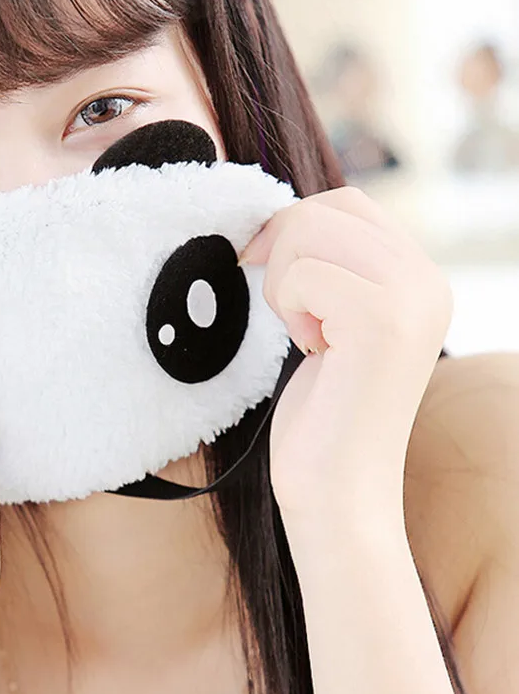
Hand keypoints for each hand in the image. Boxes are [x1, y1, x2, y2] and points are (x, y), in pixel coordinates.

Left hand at [240, 187, 452, 524]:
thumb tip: (275, 219)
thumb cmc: (324, 412)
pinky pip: (302, 275)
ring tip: (307, 336)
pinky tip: (312, 350)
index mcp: (419, 278)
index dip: (292, 227)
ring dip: (283, 286)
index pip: (346, 203)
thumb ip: (327, 269)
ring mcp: (411, 297)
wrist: (338, 490)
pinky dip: (288, 311)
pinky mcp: (382, 320)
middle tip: (290, 315)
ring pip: (309, 231)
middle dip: (281, 255)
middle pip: (325, 207)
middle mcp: (428, 280)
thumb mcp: (330, 323)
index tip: (265, 269)